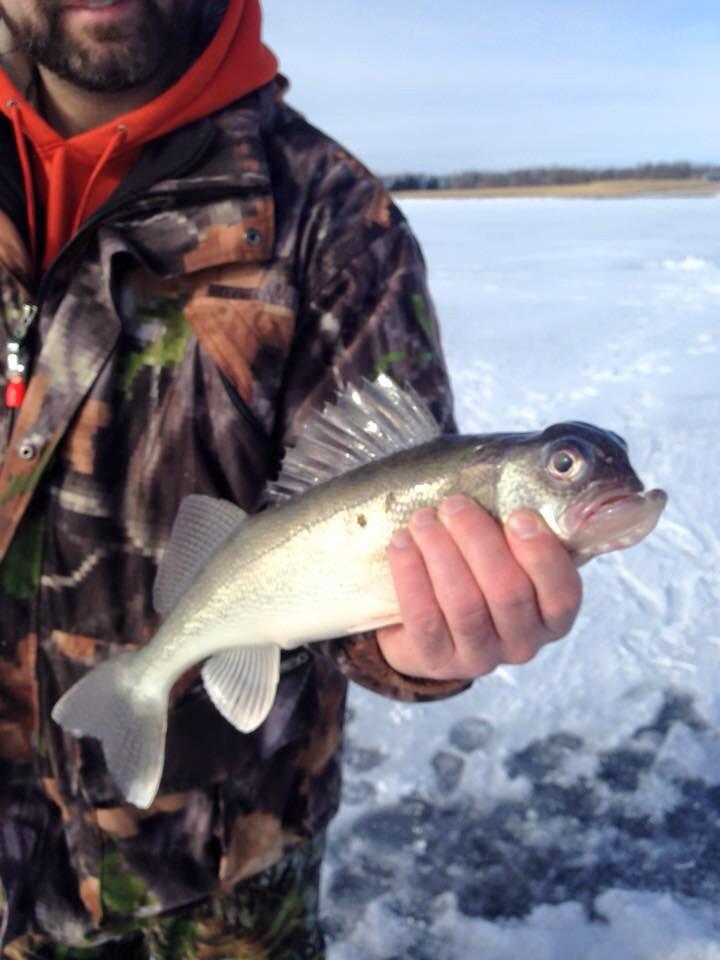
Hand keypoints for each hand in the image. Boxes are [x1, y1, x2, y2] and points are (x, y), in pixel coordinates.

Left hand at [376, 496, 581, 680]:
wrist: (429, 625)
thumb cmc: (478, 574)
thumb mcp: (507, 555)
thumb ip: (517, 529)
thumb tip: (510, 480)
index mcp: (552, 617)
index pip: (562, 593)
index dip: (542, 555)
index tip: (519, 515)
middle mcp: (523, 643)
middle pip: (508, 594)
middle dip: (479, 542)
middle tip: (454, 505)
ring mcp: (480, 657)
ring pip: (465, 605)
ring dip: (441, 554)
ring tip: (423, 520)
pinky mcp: (437, 661)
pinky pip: (424, 619)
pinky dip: (411, 576)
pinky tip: (401, 544)